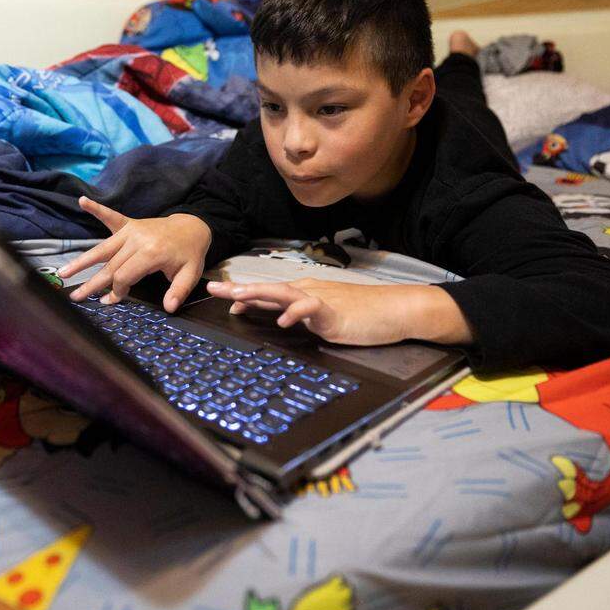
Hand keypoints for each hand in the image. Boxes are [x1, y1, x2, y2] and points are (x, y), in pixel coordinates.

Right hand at [58, 197, 211, 311]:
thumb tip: (169, 308)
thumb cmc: (189, 253)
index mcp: (151, 253)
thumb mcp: (189, 274)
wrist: (193, 226)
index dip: (116, 291)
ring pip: (102, 248)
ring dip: (82, 261)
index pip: (124, 275)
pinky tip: (83, 202)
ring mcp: (132, 231)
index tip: (112, 300)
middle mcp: (137, 240)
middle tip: (76, 297)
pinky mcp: (129, 224)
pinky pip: (110, 217)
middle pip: (109, 265)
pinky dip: (97, 209)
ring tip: (63, 272)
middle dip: (92, 283)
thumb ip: (178, 291)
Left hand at [205, 279, 474, 346]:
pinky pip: (311, 310)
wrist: (395, 310)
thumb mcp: (326, 317)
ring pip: (284, 293)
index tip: (221, 297)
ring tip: (237, 298)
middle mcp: (308, 292)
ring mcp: (320, 301)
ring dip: (259, 294)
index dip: (245, 294)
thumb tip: (284, 320)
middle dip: (239, 290)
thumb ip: (304, 317)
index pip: (269, 292)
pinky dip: (296, 314)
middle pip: (268, 288)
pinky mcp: (334, 313)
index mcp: (305, 293)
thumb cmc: (364, 314)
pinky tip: (282, 321)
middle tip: (214, 289)